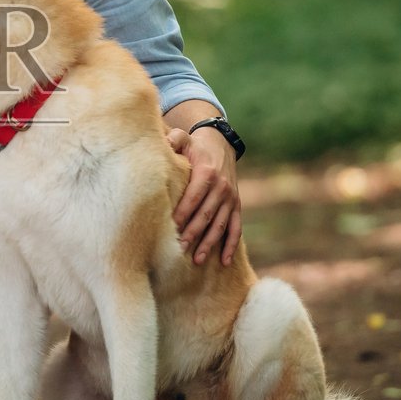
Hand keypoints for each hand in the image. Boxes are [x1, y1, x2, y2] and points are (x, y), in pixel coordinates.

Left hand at [166, 126, 242, 265]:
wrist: (220, 145)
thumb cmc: (195, 146)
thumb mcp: (184, 138)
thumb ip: (173, 140)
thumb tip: (163, 143)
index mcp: (207, 173)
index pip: (193, 197)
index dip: (183, 213)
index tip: (172, 228)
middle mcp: (221, 188)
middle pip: (206, 215)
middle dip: (193, 233)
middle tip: (180, 248)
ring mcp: (231, 199)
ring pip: (220, 225)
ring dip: (209, 243)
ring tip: (197, 260)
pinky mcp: (236, 206)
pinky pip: (236, 228)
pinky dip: (231, 245)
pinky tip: (225, 261)